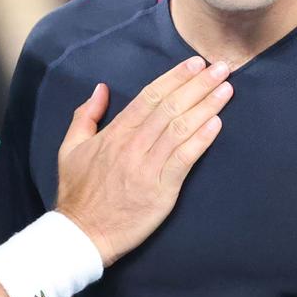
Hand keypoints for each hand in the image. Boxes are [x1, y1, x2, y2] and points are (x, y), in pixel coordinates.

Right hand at [54, 56, 231, 265]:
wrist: (82, 233)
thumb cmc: (78, 193)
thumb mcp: (70, 148)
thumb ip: (85, 116)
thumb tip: (101, 89)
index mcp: (115, 133)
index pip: (150, 97)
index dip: (174, 78)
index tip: (195, 63)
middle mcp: (133, 145)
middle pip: (170, 107)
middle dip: (197, 84)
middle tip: (220, 67)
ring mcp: (148, 167)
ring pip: (180, 128)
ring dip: (206, 106)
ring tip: (226, 89)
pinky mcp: (161, 190)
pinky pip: (184, 159)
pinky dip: (201, 139)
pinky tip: (216, 123)